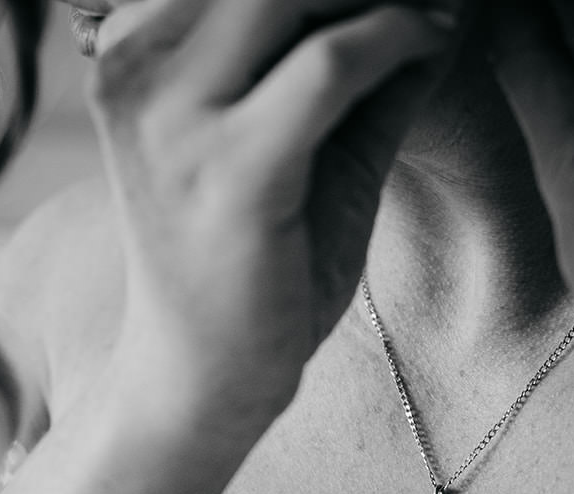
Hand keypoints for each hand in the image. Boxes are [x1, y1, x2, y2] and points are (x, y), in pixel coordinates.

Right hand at [79, 0, 460, 422]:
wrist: (203, 378)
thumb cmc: (253, 261)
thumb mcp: (305, 136)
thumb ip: (358, 56)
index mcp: (135, 44)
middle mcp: (136, 64)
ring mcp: (172, 116)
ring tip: (438, 12)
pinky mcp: (230, 169)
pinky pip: (329, 65)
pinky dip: (397, 37)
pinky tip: (435, 43)